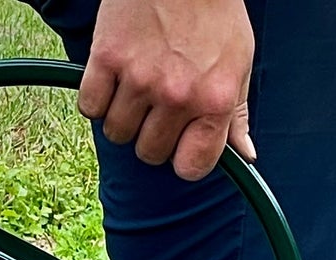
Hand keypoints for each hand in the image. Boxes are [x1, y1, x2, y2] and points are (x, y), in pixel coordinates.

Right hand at [79, 0, 254, 180]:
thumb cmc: (214, 11)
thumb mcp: (239, 62)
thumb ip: (237, 114)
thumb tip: (245, 156)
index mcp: (214, 102)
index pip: (190, 167)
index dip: (183, 159)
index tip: (179, 144)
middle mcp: (177, 96)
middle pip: (150, 153)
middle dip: (151, 138)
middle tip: (154, 112)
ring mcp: (140, 78)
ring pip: (118, 133)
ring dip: (122, 120)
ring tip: (133, 95)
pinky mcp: (106, 57)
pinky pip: (90, 106)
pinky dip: (95, 101)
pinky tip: (109, 84)